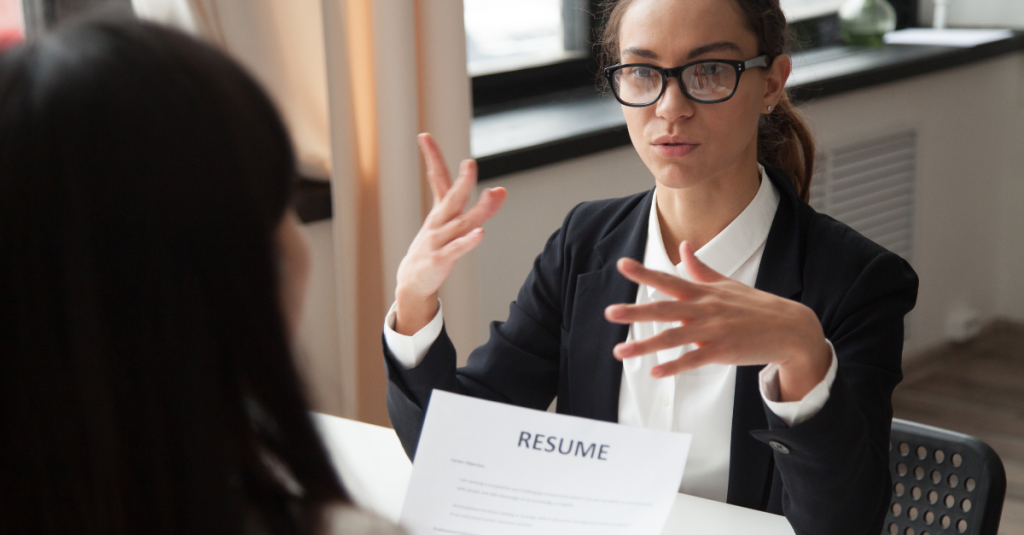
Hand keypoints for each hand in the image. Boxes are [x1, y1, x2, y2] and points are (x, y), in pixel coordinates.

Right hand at [394, 133, 506, 334]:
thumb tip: (500, 190)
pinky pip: (456, 249)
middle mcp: (438, 223)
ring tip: (493, 194)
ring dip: (478, 209)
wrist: (412, 281)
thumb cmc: (434, 248)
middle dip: (462, 181)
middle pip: (452, 198)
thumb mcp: (451, 225)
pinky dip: (468, 241)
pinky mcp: (440, 260)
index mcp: (439, 212)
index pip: (436, 179)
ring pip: (460, 223)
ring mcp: (438, 241)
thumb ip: (477, 208)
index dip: (431, 157)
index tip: (423, 136)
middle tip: (470, 163)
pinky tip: (481, 233)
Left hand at [604, 241, 831, 400]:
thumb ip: (700, 268)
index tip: (622, 265)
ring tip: (620, 351)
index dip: (644, 273)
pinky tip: (655, 372)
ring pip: (673, 337)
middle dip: (635, 311)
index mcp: (703, 292)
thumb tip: (684, 247)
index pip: (668, 279)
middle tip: (610, 312)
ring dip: (645, 345)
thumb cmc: (756, 306)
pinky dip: (674, 366)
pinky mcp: (722, 352)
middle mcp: (705, 309)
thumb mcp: (727, 284)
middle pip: (664, 309)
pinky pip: (693, 360)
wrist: (789, 329)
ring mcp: (713, 331)